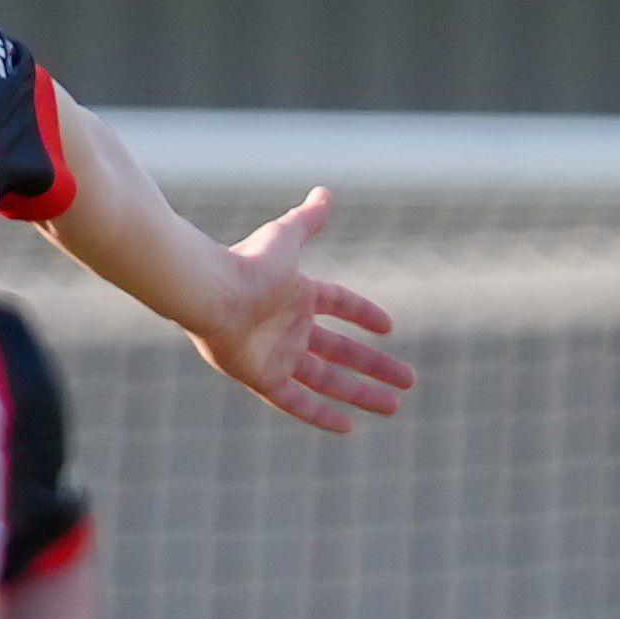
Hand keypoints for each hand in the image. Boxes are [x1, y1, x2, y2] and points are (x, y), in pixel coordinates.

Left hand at [186, 188, 413, 433]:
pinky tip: (349, 426)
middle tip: (408, 380)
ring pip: (327, 380)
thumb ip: (307, 220)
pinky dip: (321, 415)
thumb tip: (325, 192)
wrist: (210, 291)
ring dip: (360, 393)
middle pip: (341, 351)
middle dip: (375, 366)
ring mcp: (277, 355)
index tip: (388, 327)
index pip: (338, 303)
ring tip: (394, 406)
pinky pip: (297, 402)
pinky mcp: (262, 378)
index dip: (362, 313)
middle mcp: (288, 327)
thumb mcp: (286, 236)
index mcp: (297, 294)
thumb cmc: (248, 263)